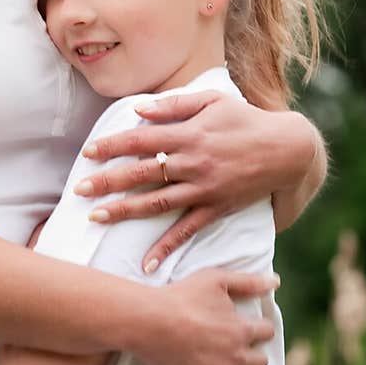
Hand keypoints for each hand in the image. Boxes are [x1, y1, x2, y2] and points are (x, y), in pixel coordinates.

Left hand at [74, 90, 314, 272]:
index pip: (141, 140)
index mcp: (189, 134)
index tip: (88, 153)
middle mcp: (193, 162)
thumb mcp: (213, 101)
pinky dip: (166, 248)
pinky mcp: (216, 208)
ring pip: (157, 203)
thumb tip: (138, 110)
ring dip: (124, 211)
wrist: (287, 150)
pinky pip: (186, 231)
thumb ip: (174, 105)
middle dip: (107, 182)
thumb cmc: (245, 120)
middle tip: (79, 190)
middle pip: (142, 173)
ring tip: (96, 217)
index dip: (112, 146)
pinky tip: (146, 263)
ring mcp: (204, 188)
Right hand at [137, 267, 277, 364]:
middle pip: (260, 361)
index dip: (256, 329)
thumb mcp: (215, 280)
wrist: (149, 324)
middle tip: (232, 350)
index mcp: (242, 330)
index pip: (267, 333)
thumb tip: (276, 282)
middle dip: (250, 354)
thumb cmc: (180, 298)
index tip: (243, 329)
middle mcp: (238, 357)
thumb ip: (248, 282)